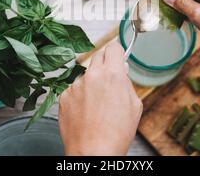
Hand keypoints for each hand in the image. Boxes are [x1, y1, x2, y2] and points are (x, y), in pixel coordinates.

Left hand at [59, 41, 141, 155]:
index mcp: (113, 75)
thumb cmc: (116, 134)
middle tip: (109, 82)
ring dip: (91, 82)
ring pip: (86, 74)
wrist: (93, 152)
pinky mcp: (64, 96)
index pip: (113, 47)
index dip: (117, 53)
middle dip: (105, 65)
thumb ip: (127, 83)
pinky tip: (86, 111)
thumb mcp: (134, 106)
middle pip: (98, 56)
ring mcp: (76, 85)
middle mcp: (92, 75)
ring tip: (97, 105)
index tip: (117, 58)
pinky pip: (74, 88)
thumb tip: (122, 70)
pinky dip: (80, 96)